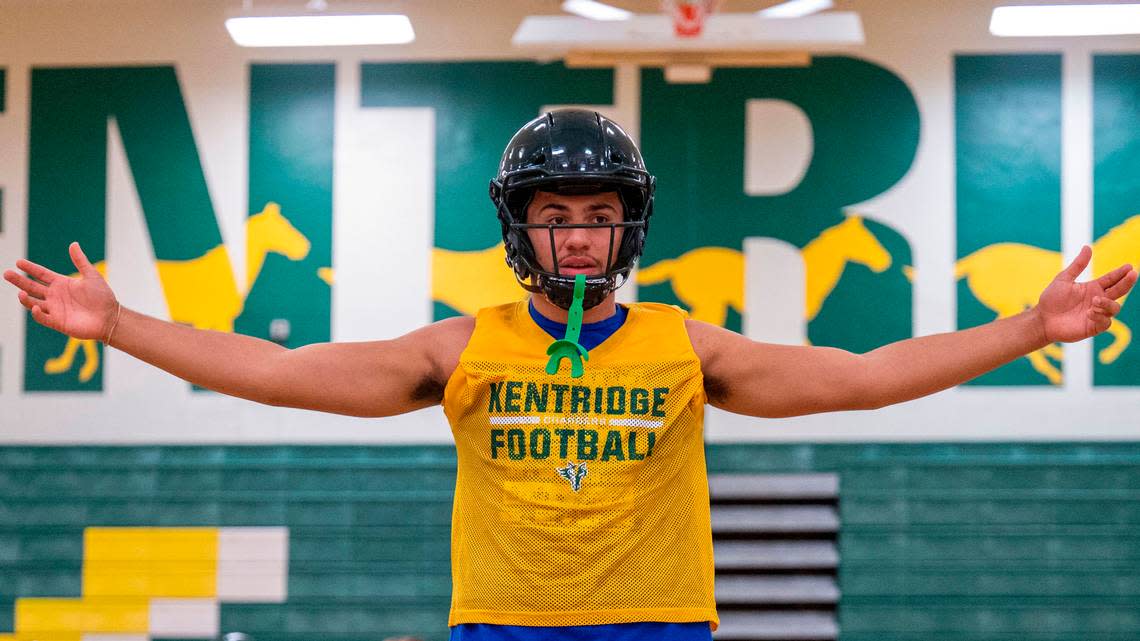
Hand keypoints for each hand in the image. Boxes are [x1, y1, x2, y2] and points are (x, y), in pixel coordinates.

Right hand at [3, 242, 119, 340]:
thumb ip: (80, 261)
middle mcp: (55, 296)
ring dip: (25, 298)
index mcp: (62, 284)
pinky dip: (37, 313)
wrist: (110, 317)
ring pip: (33, 302)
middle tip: (7, 273)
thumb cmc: (103, 297)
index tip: (18, 262)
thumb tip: (73, 244)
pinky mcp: (58, 322)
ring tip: (20, 292)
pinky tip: (35, 306)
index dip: (30, 268)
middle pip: (32, 287)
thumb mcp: (91, 276)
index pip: (41, 274)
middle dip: (19, 281)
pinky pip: (43, 318)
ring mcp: (55, 309)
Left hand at [1036, 245, 1137, 343]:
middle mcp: (1098, 300)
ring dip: (1107, 303)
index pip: (1111, 279)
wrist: (1043, 319)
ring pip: (1114, 308)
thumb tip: (1087, 247)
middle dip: (1127, 283)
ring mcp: (1097, 313)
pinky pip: (1105, 322)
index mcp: (1093, 287)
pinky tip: (1089, 312)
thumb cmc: (1052, 299)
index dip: (1121, 273)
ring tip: (1095, 300)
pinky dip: (1100, 316)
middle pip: (1119, 291)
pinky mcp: (1094, 327)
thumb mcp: (1063, 279)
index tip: (1129, 266)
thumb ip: (1077, 265)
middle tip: (1132, 274)